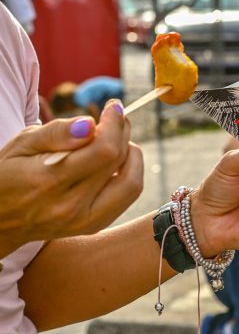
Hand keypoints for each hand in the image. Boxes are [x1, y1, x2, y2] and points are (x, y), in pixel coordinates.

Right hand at [0, 101, 142, 253]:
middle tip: (116, 118)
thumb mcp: (22, 145)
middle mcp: (69, 206)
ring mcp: (84, 221)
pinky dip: (129, 173)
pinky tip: (114, 162)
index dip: (115, 124)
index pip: (103, 150)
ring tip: (117, 140)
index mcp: (48, 182)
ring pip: (132, 183)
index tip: (114, 107)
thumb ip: (56, 133)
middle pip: (118, 162)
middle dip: (123, 132)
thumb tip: (90, 124)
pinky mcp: (94, 226)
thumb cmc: (8, 174)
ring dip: (132, 155)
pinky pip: (127, 196)